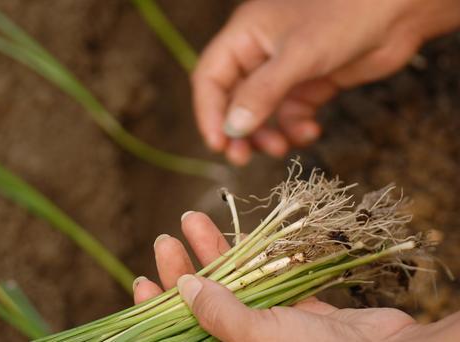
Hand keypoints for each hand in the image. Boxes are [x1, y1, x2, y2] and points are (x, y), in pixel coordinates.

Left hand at [133, 211, 435, 340]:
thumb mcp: (259, 338)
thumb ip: (219, 314)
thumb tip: (181, 287)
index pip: (180, 333)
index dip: (156, 309)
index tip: (140, 281)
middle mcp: (247, 340)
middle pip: (201, 303)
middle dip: (180, 270)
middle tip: (163, 240)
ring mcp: (273, 324)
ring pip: (232, 284)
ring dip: (212, 252)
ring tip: (190, 218)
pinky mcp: (299, 309)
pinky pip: (267, 277)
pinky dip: (251, 254)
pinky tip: (233, 229)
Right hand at [192, 0, 459, 164]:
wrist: (400, 9)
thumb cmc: (346, 13)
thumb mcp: (298, 55)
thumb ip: (261, 93)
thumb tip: (232, 129)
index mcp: (244, 35)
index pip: (210, 78)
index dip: (209, 113)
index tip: (218, 143)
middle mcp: (260, 53)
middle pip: (233, 100)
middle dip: (238, 130)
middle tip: (241, 158)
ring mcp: (286, 70)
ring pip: (262, 112)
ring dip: (267, 134)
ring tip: (279, 148)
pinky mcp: (311, 83)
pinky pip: (292, 114)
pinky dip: (296, 128)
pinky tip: (311, 131)